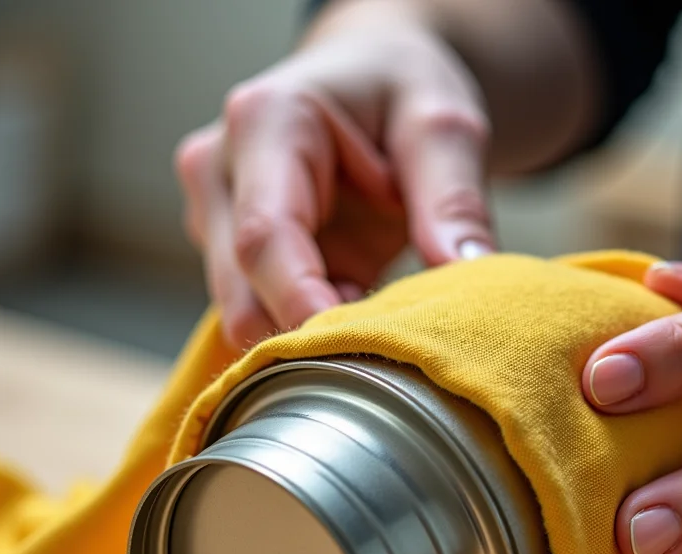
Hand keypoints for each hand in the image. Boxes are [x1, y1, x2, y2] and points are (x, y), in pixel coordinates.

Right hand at [175, 3, 494, 347]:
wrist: (376, 76)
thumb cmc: (402, 88)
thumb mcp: (444, 126)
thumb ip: (453, 198)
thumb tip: (464, 271)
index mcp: (264, 121)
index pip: (266, 237)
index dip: (305, 304)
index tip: (360, 349)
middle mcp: (219, 169)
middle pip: (242, 291)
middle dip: (310, 333)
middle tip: (391, 344)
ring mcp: (217, 216)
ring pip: (244, 314)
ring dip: (310, 335)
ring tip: (383, 314)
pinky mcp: (232, 253)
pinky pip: (263, 314)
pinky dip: (310, 332)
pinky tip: (360, 312)